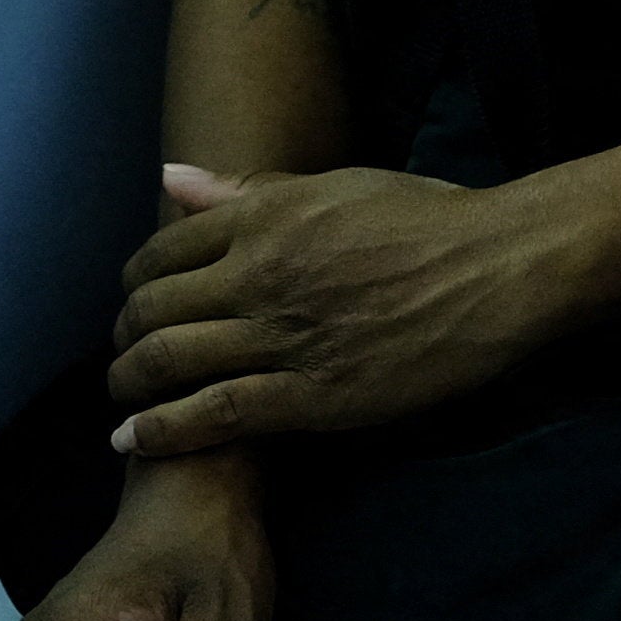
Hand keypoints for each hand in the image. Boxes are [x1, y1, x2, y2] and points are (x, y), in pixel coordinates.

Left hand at [102, 163, 574, 456]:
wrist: (499, 268)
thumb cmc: (430, 219)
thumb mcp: (336, 186)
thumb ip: (247, 191)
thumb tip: (169, 180)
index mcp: (264, 217)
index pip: (163, 249)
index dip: (136, 281)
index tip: (135, 302)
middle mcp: (260, 273)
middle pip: (153, 308)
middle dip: (125, 336)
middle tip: (123, 355)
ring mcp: (282, 336)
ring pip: (170, 361)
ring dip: (129, 384)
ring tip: (121, 401)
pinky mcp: (312, 395)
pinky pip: (215, 414)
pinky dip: (162, 430)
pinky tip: (132, 441)